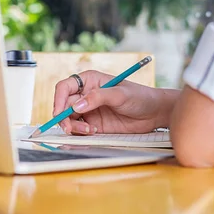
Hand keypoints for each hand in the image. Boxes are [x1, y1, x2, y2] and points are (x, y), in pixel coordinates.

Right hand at [53, 70, 178, 134]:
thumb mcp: (120, 94)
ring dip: (73, 127)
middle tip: (69, 128)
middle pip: (63, 105)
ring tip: (88, 130)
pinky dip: (80, 133)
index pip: (65, 87)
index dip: (58, 100)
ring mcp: (88, 110)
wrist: (154, 113)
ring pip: (68, 119)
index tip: (60, 112)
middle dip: (64, 118)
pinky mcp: (93, 123)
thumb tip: (77, 105)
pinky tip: (93, 131)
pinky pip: (78, 129)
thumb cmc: (140, 97)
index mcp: (89, 81)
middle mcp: (85, 94)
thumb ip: (98, 97)